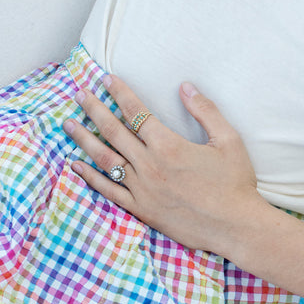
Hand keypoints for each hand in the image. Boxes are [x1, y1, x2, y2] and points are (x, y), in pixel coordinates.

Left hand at [64, 75, 270, 256]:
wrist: (234, 225)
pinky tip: (76, 165)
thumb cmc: (235, 182)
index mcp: (169, 146)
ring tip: (67, 124)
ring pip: (105, 159)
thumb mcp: (228, 139)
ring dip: (83, 139)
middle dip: (94, 110)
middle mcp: (149, 166)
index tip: (106, 79)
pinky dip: (89, 177)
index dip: (120, 93)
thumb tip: (186, 87)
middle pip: (114, 131)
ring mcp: (141, 189)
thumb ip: (205, 111)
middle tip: (79, 94)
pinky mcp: (140, 209)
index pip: (137, 112)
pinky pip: (108, 191)